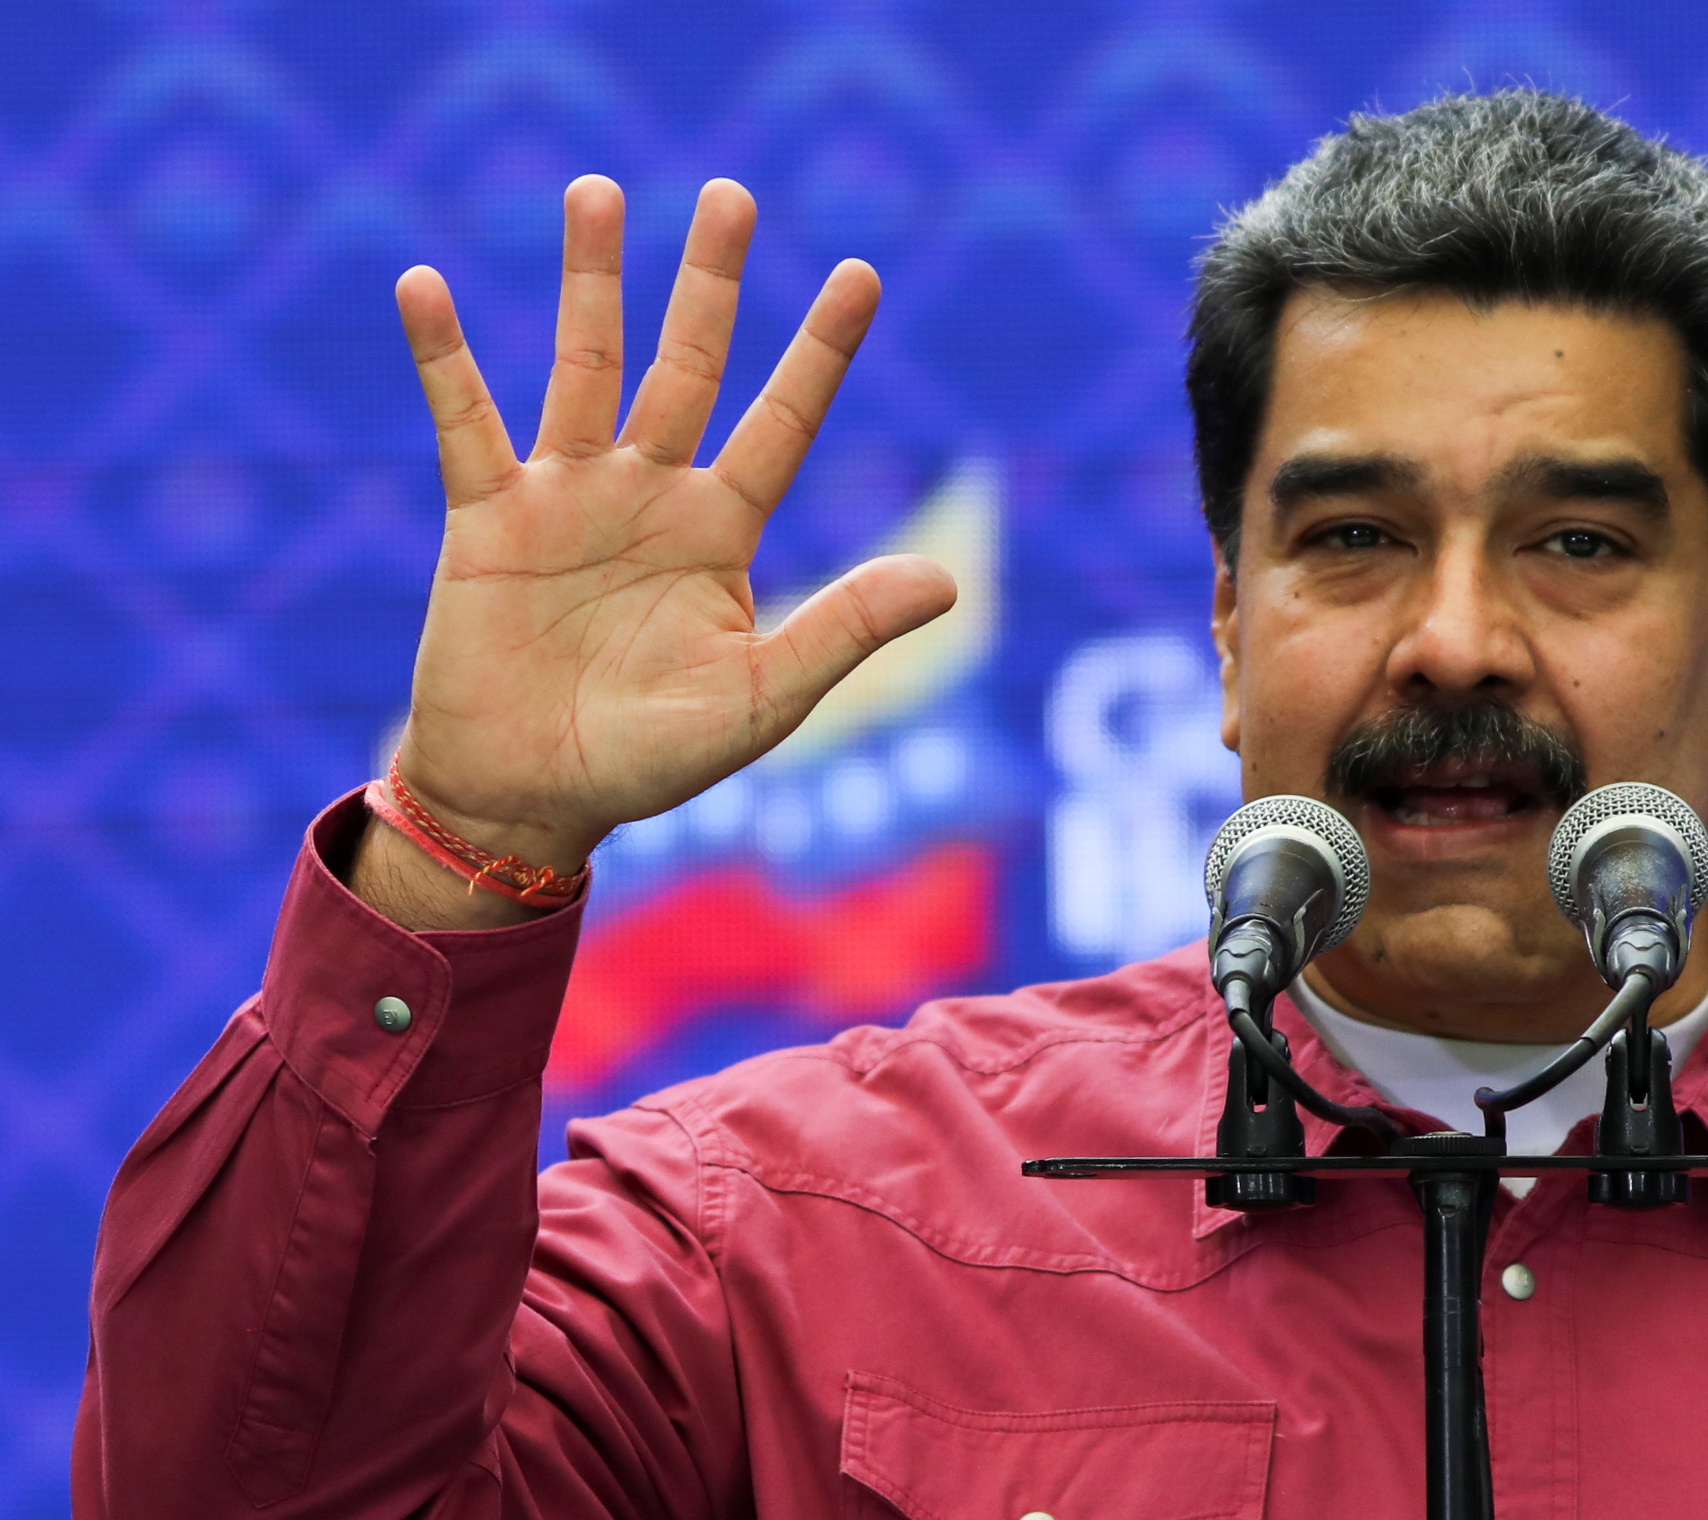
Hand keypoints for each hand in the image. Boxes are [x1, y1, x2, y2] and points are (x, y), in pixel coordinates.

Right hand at [352, 175, 955, 928]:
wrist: (532, 800)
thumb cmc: (651, 759)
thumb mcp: (762, 699)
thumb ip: (845, 630)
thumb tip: (946, 579)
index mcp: (724, 532)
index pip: (784, 421)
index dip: (821, 350)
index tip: (861, 272)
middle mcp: (651, 495)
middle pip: (689, 365)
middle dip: (710, 283)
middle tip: (732, 195)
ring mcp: (567, 497)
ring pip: (584, 366)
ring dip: (589, 282)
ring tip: (598, 191)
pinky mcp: (486, 518)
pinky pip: (464, 422)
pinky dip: (443, 357)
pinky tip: (422, 285)